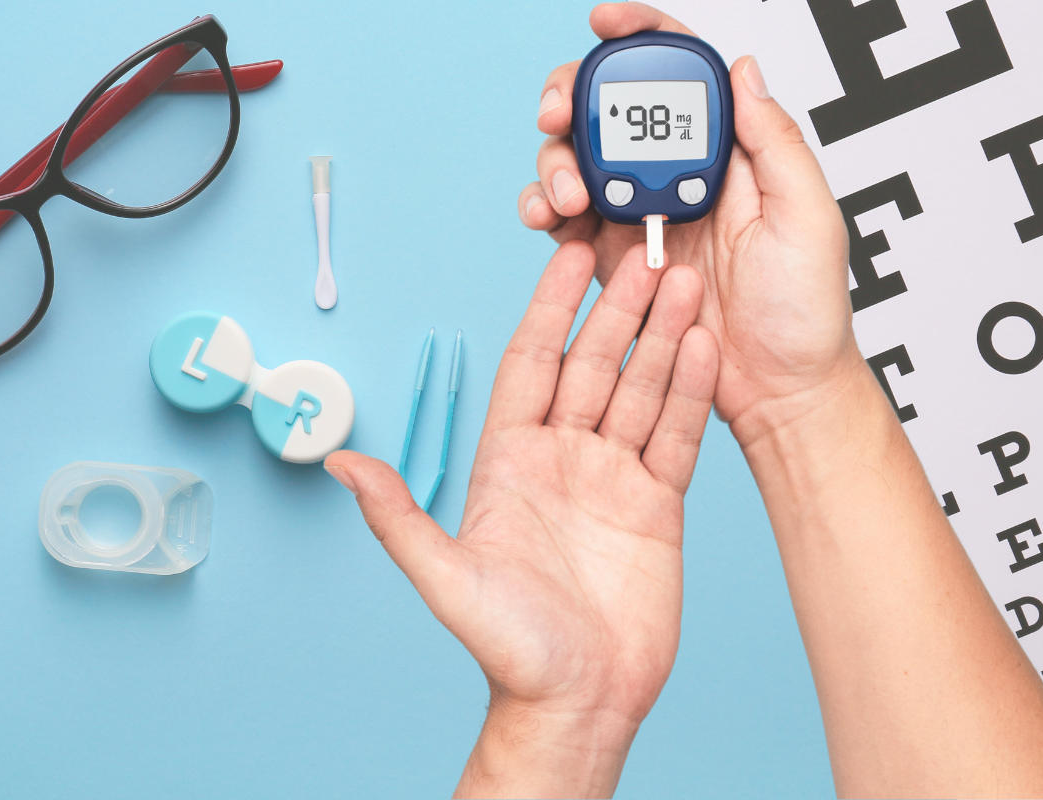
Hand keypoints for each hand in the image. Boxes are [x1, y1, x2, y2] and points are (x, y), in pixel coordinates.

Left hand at [325, 241, 717, 798]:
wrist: (578, 702)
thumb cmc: (509, 650)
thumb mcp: (446, 577)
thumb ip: (398, 517)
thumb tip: (338, 464)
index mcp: (508, 462)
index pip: (530, 364)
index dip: (549, 308)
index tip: (568, 255)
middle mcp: (561, 459)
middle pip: (593, 365)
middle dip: (617, 309)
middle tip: (644, 252)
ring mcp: (612, 478)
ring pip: (640, 391)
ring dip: (662, 339)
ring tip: (685, 286)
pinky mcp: (657, 505)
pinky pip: (676, 436)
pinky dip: (691, 393)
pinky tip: (704, 348)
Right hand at [520, 3, 854, 444]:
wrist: (777, 388)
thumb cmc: (806, 313)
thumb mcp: (809, 217)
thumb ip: (775, 141)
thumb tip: (744, 70)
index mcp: (729, 152)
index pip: (682, 75)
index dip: (642, 38)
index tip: (607, 25)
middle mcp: (680, 174)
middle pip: (612, 109)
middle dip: (575, 97)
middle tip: (562, 113)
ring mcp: (642, 213)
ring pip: (578, 159)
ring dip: (556, 160)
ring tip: (566, 193)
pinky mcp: (612, 257)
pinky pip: (564, 220)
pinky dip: (544, 208)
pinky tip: (548, 216)